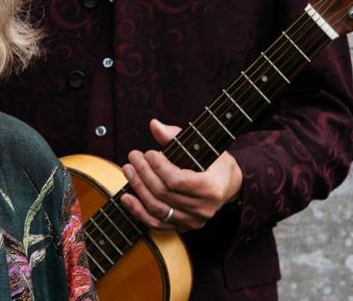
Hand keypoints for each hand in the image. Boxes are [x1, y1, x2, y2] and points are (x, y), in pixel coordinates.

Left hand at [120, 118, 242, 231]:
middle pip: (164, 194)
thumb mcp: (200, 145)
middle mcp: (203, 209)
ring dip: (138, 189)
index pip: (177, 181)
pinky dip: (138, 212)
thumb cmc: (212, 160)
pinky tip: (125, 197)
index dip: (158, 167)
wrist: (226, 184)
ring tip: (128, 170)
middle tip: (133, 156)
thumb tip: (154, 125)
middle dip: (143, 173)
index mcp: (211, 187)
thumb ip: (175, 135)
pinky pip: (157, 224)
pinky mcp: (183, 227)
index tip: (148, 153)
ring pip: (158, 210)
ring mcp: (193, 221)